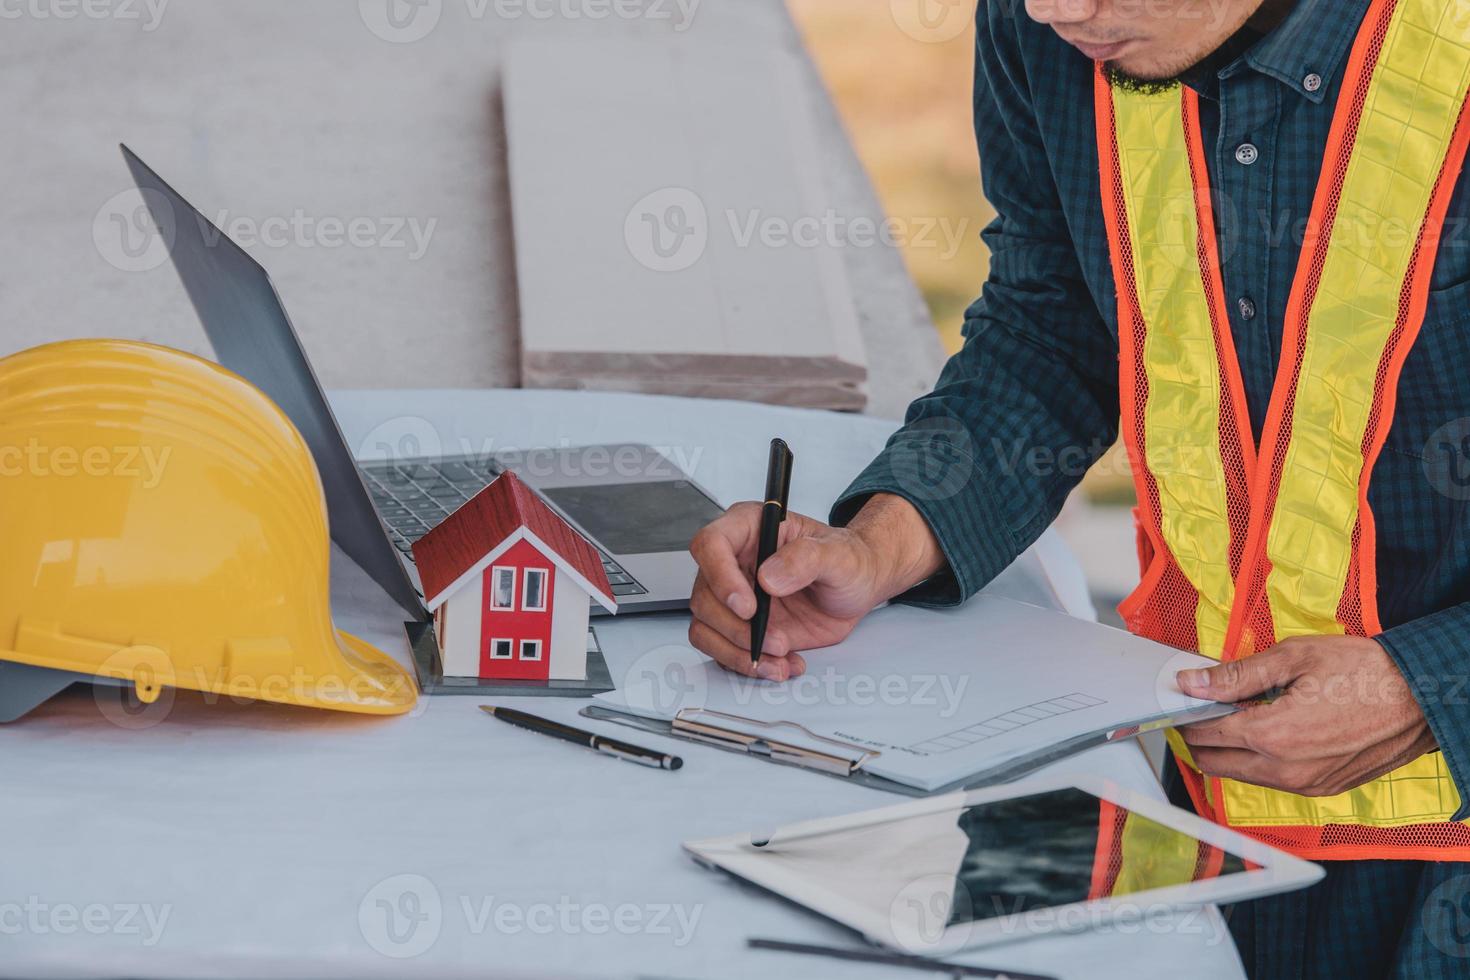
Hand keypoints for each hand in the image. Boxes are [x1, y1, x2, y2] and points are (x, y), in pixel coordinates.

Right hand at [686, 494, 943, 680]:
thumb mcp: (838, 554)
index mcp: (749, 528)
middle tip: (775, 640)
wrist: (858, 589)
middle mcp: (734, 562)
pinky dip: (749, 665)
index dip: (720, 577)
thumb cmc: (847, 560)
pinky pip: (724, 650)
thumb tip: (769, 576)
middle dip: (736, 627)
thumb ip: (806, 558)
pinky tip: (781, 664)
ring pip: (706, 628)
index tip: (748, 606)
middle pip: (704, 596)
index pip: (710, 544)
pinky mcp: (740, 627)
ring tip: (780, 657)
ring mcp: (733, 597)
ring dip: (739, 652)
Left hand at [1176, 635, 1436, 796]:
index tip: (1182, 699)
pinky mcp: (1323, 788)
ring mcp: (1306, 785)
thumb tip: (1192, 683)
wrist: (1424, 699)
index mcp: (1273, 736)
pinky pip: (1273, 780)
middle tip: (1203, 708)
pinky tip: (1271, 729)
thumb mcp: (1294, 658)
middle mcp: (1286, 770)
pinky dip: (1259, 759)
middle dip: (1199, 736)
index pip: (1205, 734)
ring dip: (1230, 750)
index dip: (1186, 715)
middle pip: (1215, 763)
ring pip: (1243, 775)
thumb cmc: (1366, 672)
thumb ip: (1236, 675)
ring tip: (1240, 713)